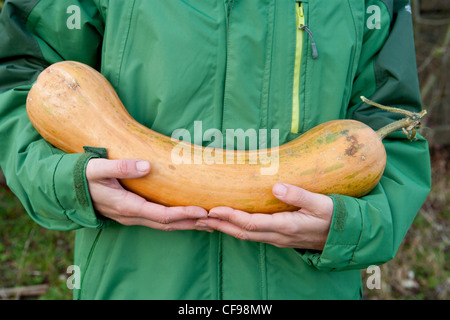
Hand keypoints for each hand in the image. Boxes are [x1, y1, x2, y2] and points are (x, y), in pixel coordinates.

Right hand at [86, 158, 207, 229]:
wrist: (67, 188)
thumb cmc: (82, 176)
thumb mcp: (97, 168)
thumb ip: (120, 166)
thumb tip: (145, 165)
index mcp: (126, 206)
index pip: (161, 215)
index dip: (183, 214)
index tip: (203, 211)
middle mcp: (131, 216)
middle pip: (167, 224)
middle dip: (190, 223)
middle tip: (214, 220)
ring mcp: (131, 216)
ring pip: (163, 224)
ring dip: (185, 223)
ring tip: (206, 220)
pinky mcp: (132, 212)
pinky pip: (157, 219)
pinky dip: (174, 219)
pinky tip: (185, 215)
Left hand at [195, 183, 333, 249]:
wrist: (345, 236)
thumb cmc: (334, 217)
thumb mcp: (321, 203)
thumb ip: (299, 194)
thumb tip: (275, 186)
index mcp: (286, 226)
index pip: (251, 224)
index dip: (230, 217)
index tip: (213, 210)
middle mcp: (278, 236)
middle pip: (242, 233)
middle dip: (220, 225)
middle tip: (198, 218)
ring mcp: (277, 239)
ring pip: (245, 236)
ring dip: (225, 229)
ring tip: (207, 221)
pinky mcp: (279, 237)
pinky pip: (253, 235)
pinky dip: (237, 229)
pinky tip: (229, 223)